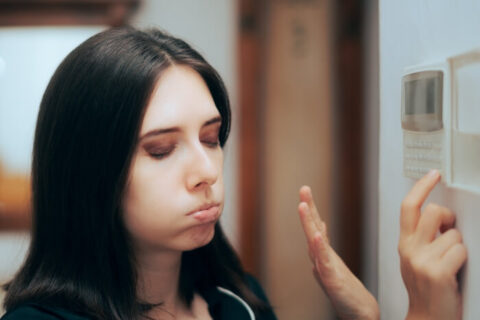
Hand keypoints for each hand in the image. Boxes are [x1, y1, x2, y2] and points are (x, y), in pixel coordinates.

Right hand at [298, 186, 378, 319]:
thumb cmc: (347, 292)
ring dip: (307, 223)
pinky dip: (319, 248)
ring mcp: (325, 268)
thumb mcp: (333, 263)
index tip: (305, 192)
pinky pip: (324, 262)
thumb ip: (324, 245)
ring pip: (313, 242)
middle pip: (311, 229)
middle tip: (303, 190)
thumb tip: (319, 226)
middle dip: (306, 209)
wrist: (358, 313)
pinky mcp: (331, 280)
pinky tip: (317, 235)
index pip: (315, 226)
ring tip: (302, 206)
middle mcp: (321, 259)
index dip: (310, 208)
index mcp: (324, 253)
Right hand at [398, 170, 466, 319]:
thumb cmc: (425, 289)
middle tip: (449, 228)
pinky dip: (463, 259)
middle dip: (448, 217)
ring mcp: (422, 261)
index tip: (433, 174)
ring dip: (458, 245)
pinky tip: (455, 271)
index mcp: (404, 244)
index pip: (408, 207)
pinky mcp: (437, 272)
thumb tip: (438, 216)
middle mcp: (410, 249)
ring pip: (452, 233)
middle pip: (432, 212)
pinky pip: (460, 250)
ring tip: (452, 261)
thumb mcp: (415, 259)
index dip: (421, 187)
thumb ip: (421, 237)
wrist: (427, 318)